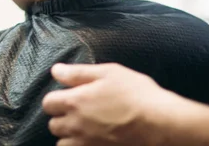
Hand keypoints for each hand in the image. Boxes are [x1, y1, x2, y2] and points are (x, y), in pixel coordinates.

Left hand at [42, 63, 179, 145]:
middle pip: (53, 125)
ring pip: (63, 144)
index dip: (57, 98)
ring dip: (69, 137)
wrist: (161, 124)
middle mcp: (75, 126)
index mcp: (75, 102)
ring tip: (84, 130)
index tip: (68, 96)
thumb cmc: (137, 94)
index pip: (48, 103)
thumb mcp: (109, 73)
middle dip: (62, 118)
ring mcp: (86, 144)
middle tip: (78, 112)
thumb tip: (55, 71)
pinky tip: (93, 140)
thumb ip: (78, 73)